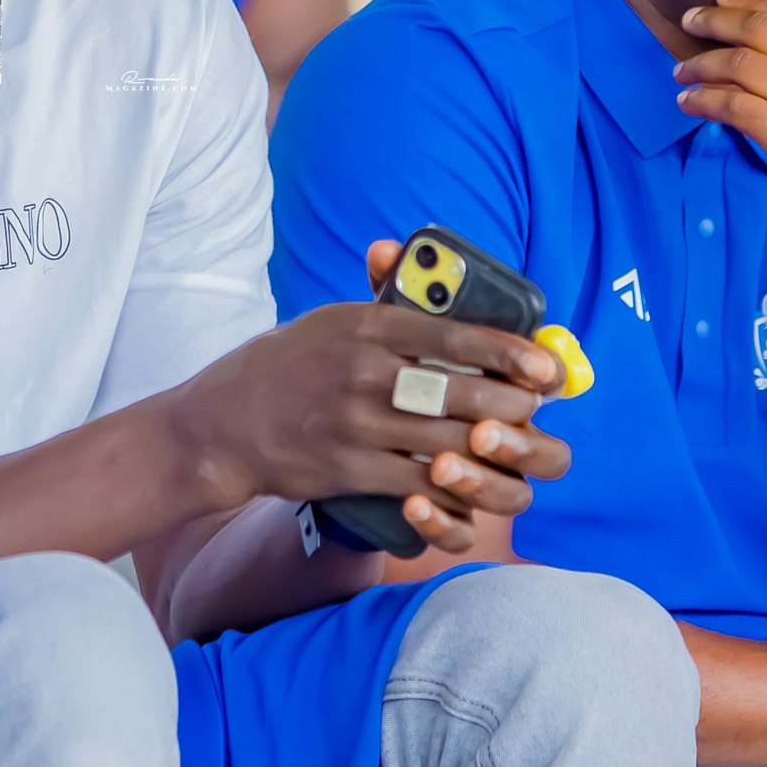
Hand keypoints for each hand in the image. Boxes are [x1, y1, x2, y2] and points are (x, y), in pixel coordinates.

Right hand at [163, 250, 571, 554]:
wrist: (222, 424)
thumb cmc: (285, 367)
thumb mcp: (331, 321)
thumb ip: (386, 305)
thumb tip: (440, 278)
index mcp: (367, 327)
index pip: (455, 336)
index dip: (510, 353)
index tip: (545, 365)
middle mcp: (365, 372)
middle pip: (462, 394)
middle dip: (512, 407)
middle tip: (535, 411)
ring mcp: (358, 424)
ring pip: (448, 442)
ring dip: (491, 451)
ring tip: (512, 447)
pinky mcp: (349, 469)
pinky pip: (417, 482)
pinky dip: (451, 488)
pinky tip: (471, 485)